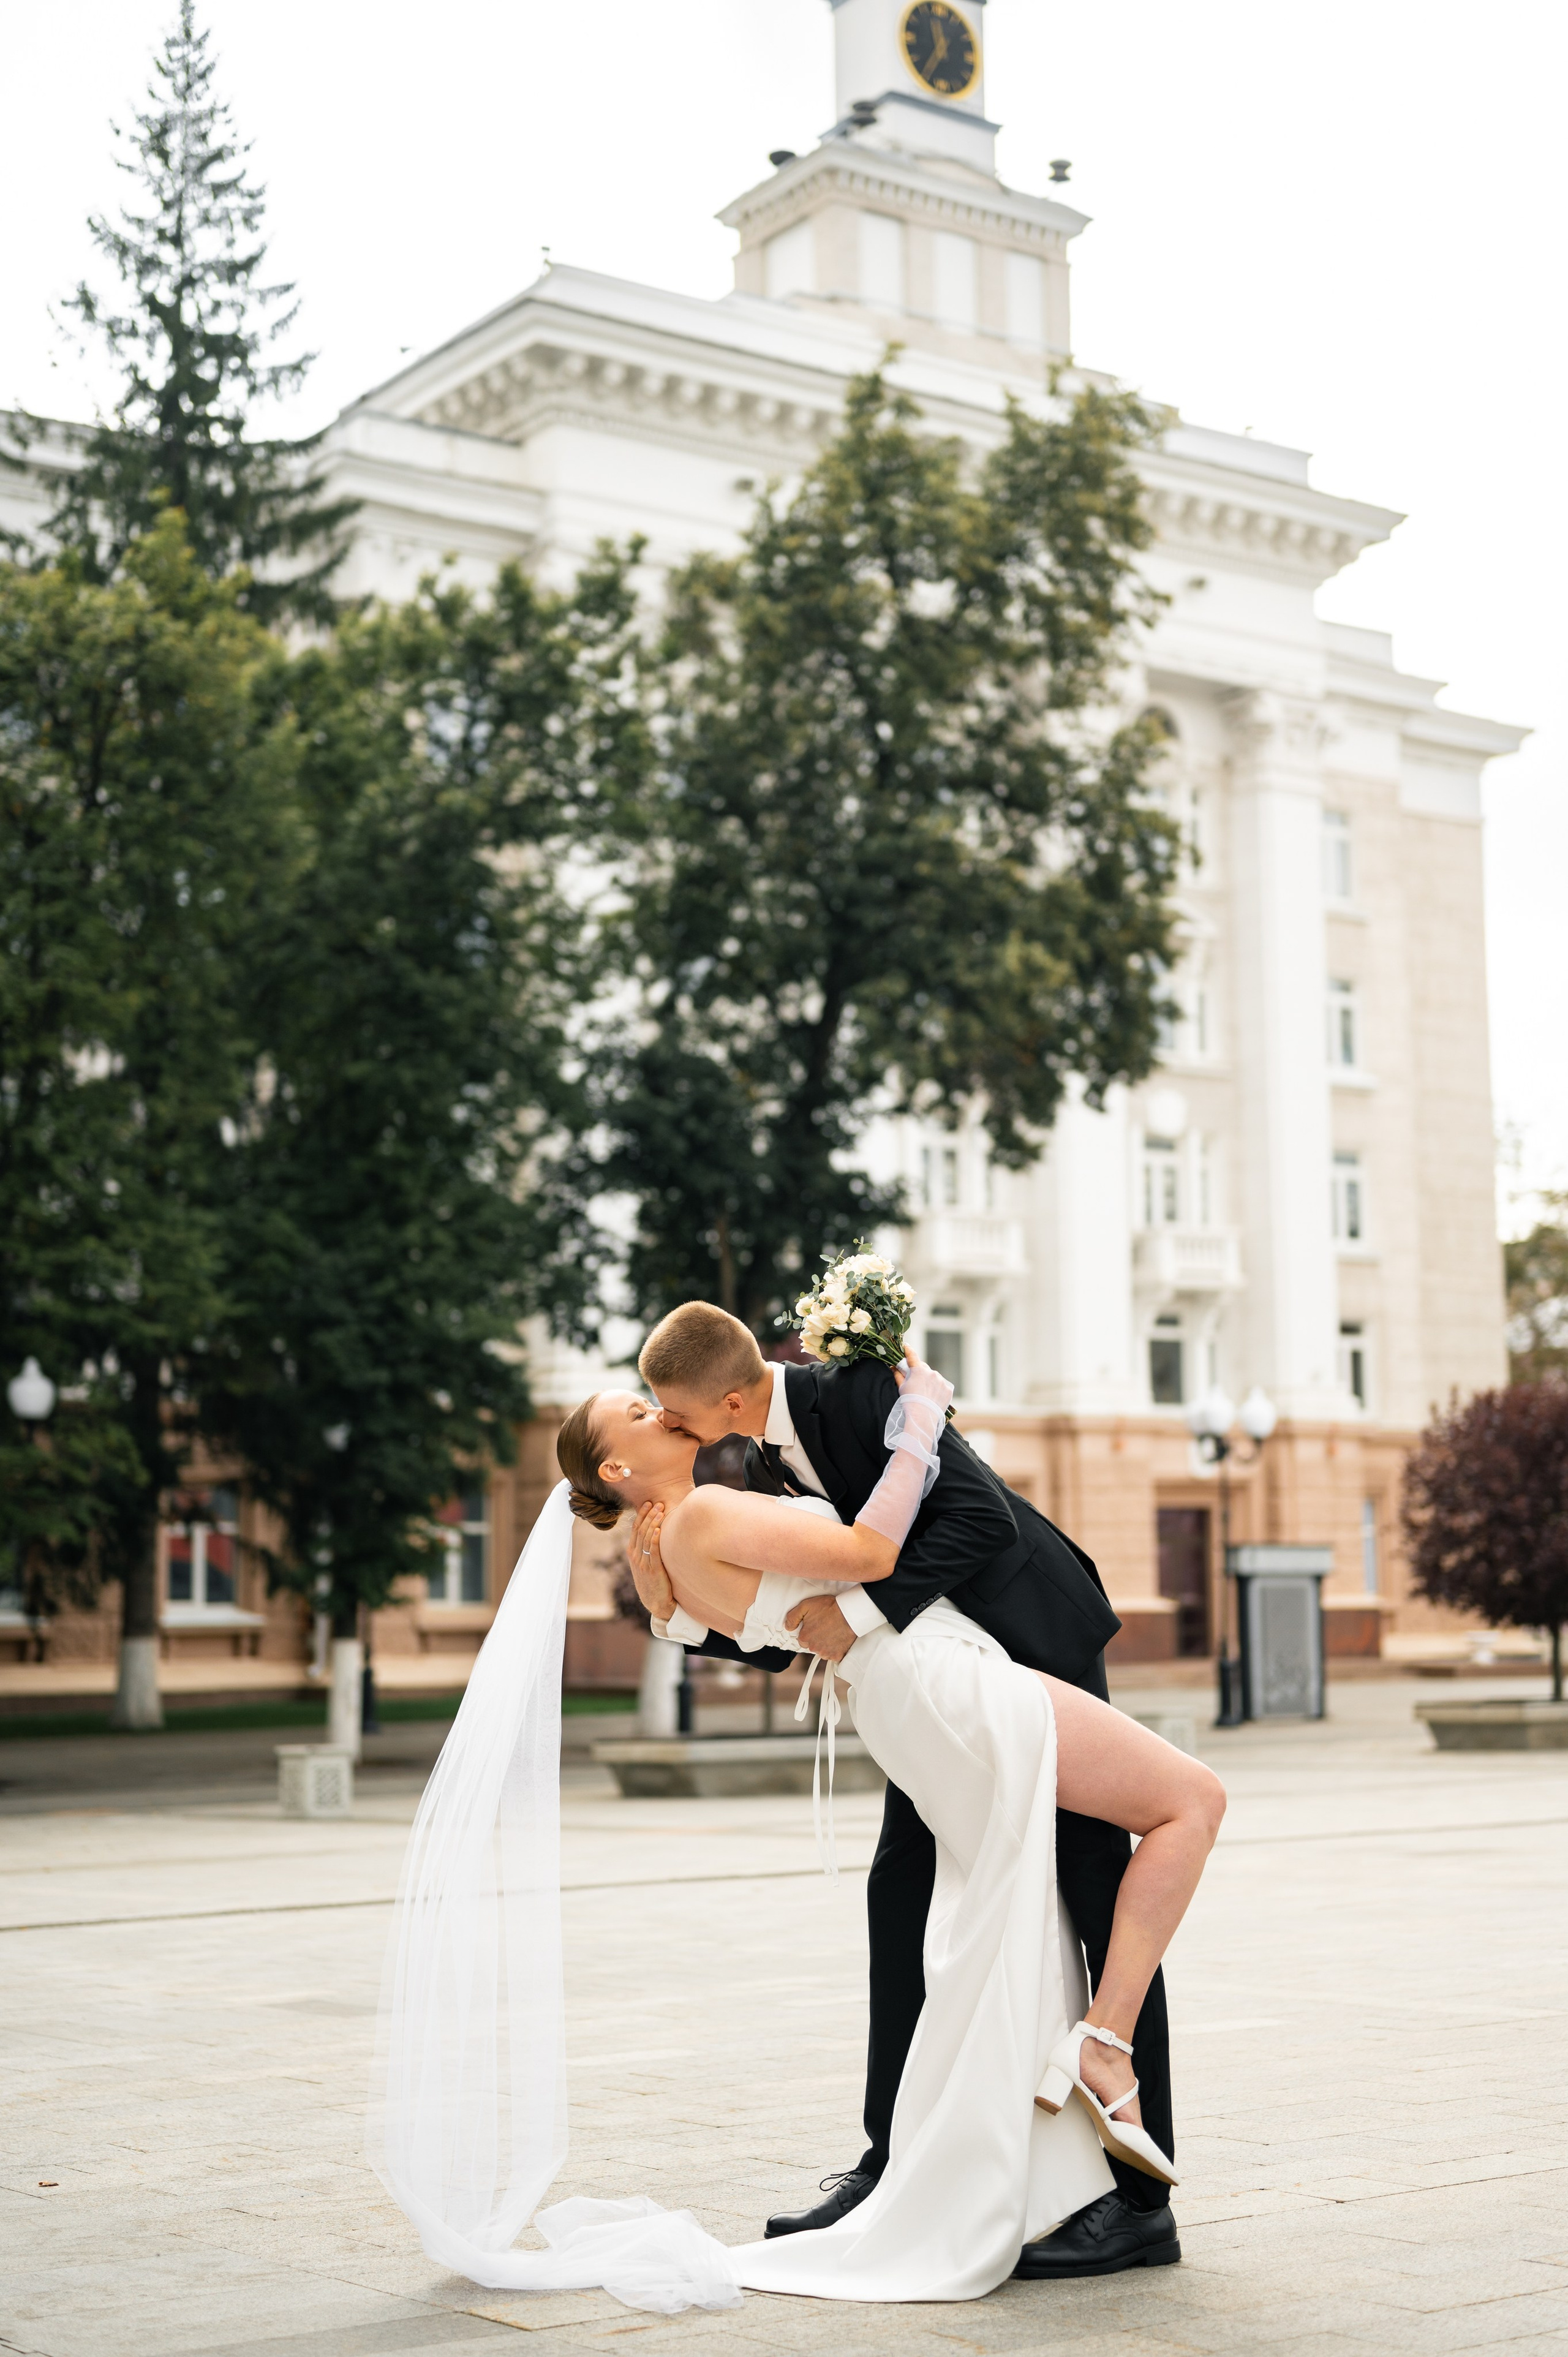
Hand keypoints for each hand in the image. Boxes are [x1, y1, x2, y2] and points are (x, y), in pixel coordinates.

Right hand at [628, 1501, 675, 1622]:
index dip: (641, 1515)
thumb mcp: (646, 1563)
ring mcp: (642, 1563)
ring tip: (661, 1511)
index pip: (635, 1529)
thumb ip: (647, 1549)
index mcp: (632, 1553)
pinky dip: (654, 1539)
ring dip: (653, 1522)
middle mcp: (635, 1556)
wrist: (656, 1602)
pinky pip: (652, 1551)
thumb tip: (655, 1531)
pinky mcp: (652, 1570)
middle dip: (649, 1515)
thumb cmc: (654, 1581)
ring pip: (646, 1538)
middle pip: (640, 1530)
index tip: (648, 1503)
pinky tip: (659, 1530)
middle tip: (657, 1503)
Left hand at [785, 1593, 855, 1662]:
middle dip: (817, 1639)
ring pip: (822, 1652)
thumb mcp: (806, 1606)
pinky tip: (838, 1639)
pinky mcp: (837, 1656)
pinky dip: (835, 1650)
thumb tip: (787, 1627)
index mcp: (805, 1637)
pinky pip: (833, 1656)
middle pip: (812, 1646)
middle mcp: (814, 1648)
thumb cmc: (828, 1607)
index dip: (808, 1632)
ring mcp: (826, 1653)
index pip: (802, 1640)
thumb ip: (793, 1617)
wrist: (849, 1613)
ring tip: (833, 1632)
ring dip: (826, 1645)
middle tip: (825, 1627)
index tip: (816, 1625)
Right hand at [895, 1342, 953, 1414]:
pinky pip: (942, 1385)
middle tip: (915, 1381)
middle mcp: (931, 1373)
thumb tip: (893, 1367)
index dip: (909, 1350)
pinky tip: (933, 1396)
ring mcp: (941, 1381)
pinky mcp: (948, 1389)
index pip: (912, 1356)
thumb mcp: (902, 1387)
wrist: (922, 1417)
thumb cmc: (909, 1402)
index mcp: (918, 1371)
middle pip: (924, 1368)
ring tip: (925, 1393)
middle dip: (920, 1372)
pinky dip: (938, 1389)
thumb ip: (898, 1375)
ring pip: (934, 1377)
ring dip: (930, 1381)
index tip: (906, 1346)